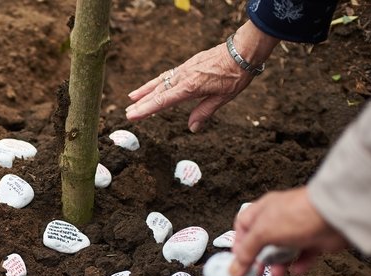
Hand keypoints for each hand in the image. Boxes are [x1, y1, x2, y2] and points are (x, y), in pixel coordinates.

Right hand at [125, 21, 277, 131]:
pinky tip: (151, 86)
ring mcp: (184, 70)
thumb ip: (204, 112)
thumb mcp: (223, 98)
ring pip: (160, 82)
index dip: (146, 109)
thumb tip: (192, 128)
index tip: (132, 116)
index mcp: (190, 87)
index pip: (163, 101)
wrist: (242, 51)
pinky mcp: (187, 65)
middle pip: (157, 92)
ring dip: (145, 91)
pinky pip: (167, 75)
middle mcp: (183, 77)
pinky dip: (156, 82)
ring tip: (131, 99)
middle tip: (127, 113)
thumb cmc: (235, 75)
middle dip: (141, 103)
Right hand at [231, 187, 348, 275]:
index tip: (237, 262)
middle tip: (256, 271)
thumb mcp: (262, 233)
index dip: (239, 245)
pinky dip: (299, 265)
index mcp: (262, 211)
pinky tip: (297, 269)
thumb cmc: (297, 214)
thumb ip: (246, 252)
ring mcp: (297, 229)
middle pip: (262, 243)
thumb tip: (234, 269)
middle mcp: (278, 219)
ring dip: (278, 265)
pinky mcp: (314, 240)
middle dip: (258, 259)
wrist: (334, 217)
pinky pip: (303, 256)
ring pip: (282, 252)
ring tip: (277, 274)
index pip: (243, 228)